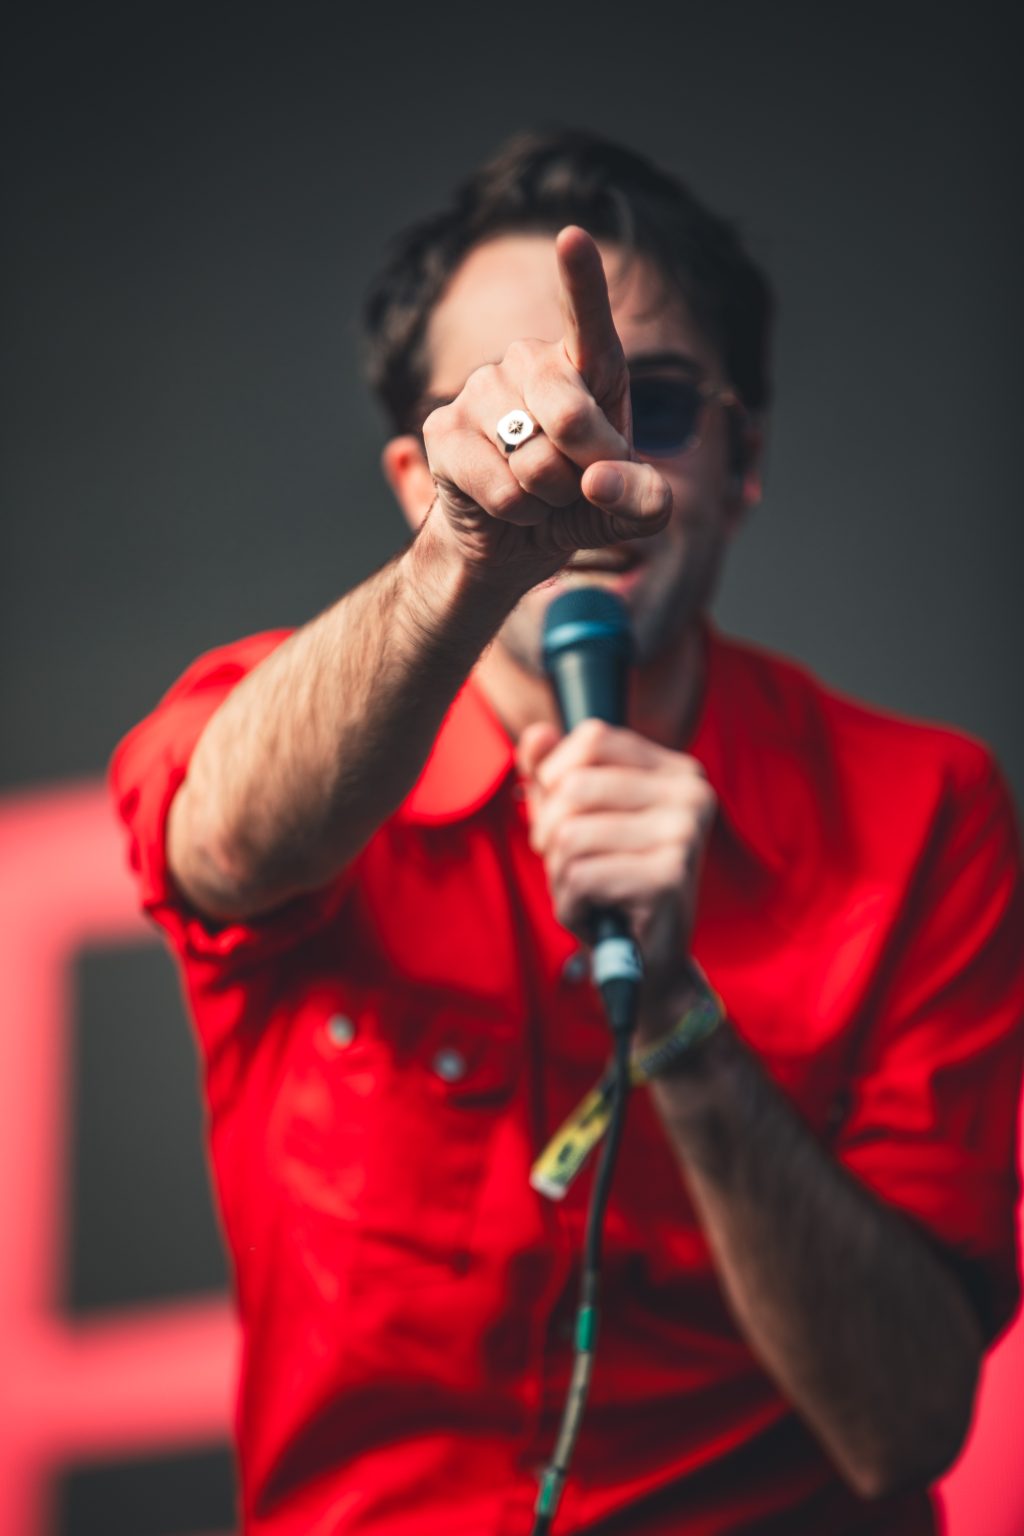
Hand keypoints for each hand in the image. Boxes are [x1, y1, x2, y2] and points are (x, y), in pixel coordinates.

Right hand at [422, 227, 671, 584]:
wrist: (511, 542)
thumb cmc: (577, 505)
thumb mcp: (629, 507)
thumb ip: (646, 499)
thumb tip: (600, 481)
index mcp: (583, 364)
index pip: (585, 318)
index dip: (580, 280)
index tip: (571, 237)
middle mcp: (526, 363)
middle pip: (572, 416)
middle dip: (587, 470)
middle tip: (581, 485)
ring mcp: (478, 392)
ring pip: (535, 462)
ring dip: (551, 498)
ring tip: (541, 494)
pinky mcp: (442, 431)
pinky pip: (503, 488)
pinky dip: (520, 513)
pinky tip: (510, 506)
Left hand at [517, 718, 716, 1019]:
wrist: (649, 962)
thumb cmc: (613, 882)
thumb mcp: (577, 820)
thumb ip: (553, 774)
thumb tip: (535, 734)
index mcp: (676, 770)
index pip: (594, 736)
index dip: (555, 773)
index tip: (559, 813)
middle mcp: (691, 793)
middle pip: (575, 786)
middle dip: (549, 832)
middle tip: (565, 862)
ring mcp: (685, 833)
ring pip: (571, 834)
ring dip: (559, 874)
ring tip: (585, 891)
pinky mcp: (670, 876)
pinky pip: (580, 875)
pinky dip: (571, 903)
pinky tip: (596, 913)